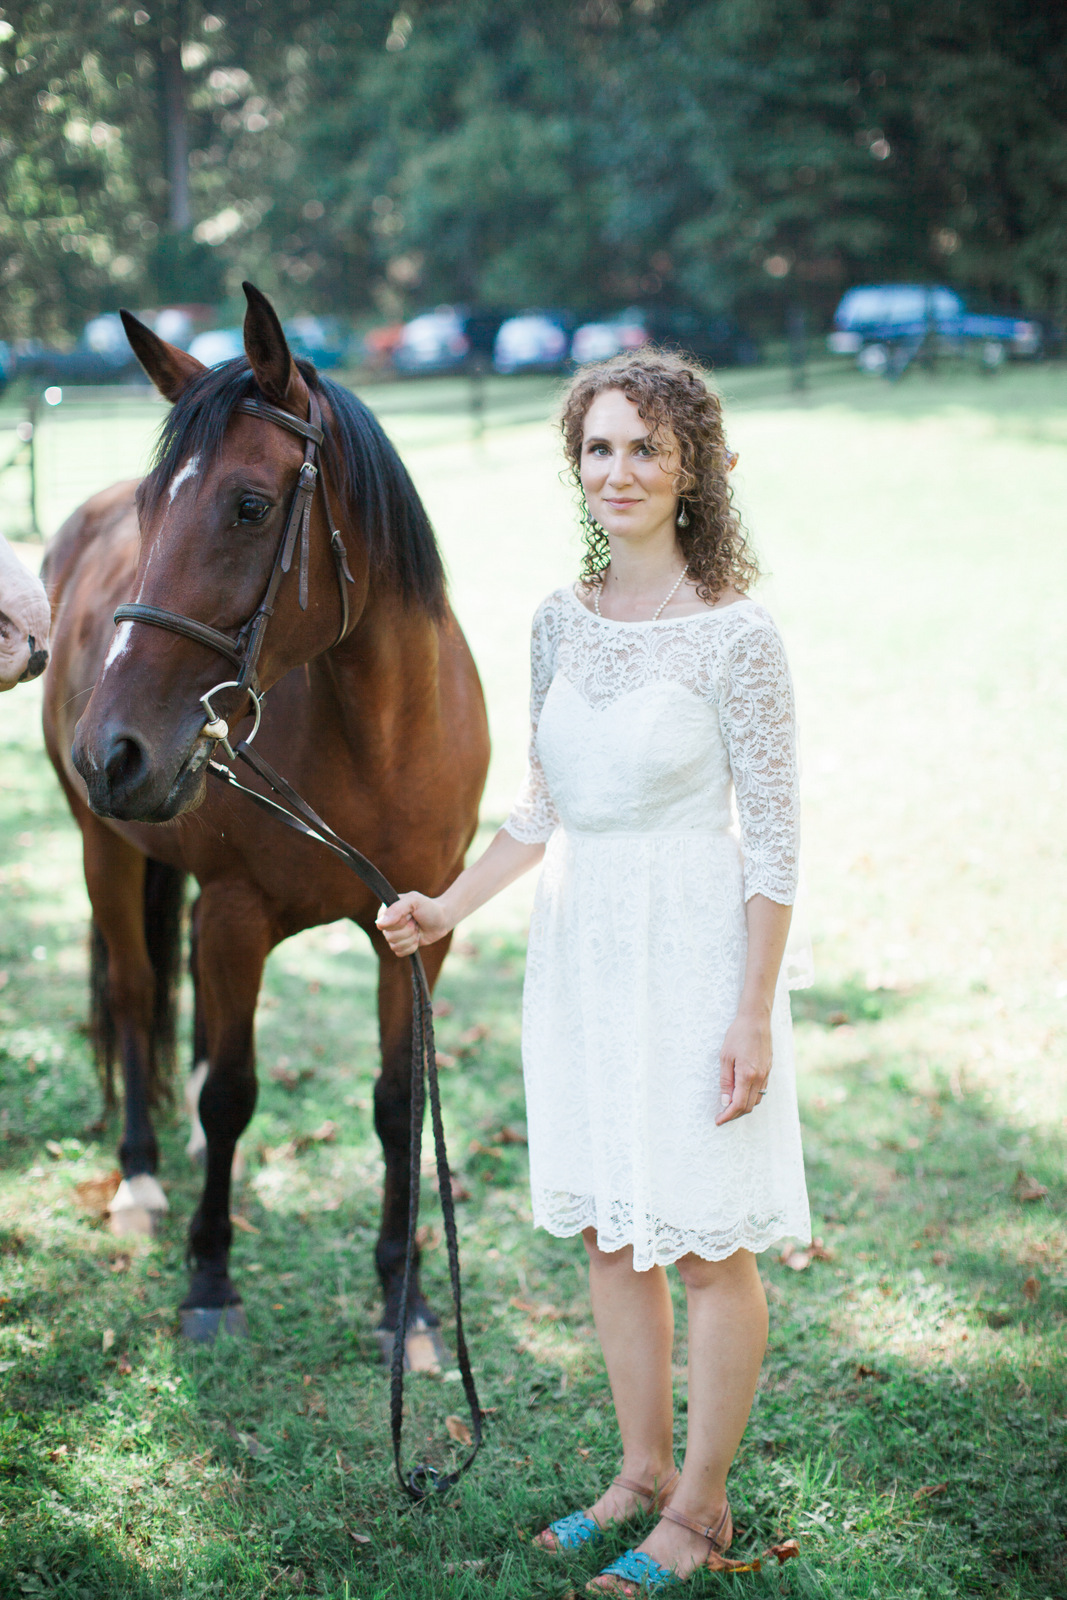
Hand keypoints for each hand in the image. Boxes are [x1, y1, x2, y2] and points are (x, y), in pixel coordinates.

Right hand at [375, 891, 452, 956]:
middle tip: (416, 922)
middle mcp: (387, 923)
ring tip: (417, 928)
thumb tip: (379, 924)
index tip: (410, 915)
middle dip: (408, 930)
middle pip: (389, 937)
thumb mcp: (414, 901)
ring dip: (411, 938)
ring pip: (394, 946)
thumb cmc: (428, 908)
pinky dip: (412, 947)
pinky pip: (400, 953)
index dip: (400, 922)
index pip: (383, 925)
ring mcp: (393, 935)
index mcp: (386, 910)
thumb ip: (396, 909)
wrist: (442, 920)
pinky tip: (417, 938)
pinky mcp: (401, 945)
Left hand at [716, 1008, 771, 1124]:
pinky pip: (761, 1091)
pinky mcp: (769, 1070)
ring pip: (756, 1100)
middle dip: (734, 1115)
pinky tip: (741, 1094)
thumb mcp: (725, 1057)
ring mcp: (766, 1075)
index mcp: (747, 1075)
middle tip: (722, 1116)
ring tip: (730, 1107)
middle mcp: (759, 1078)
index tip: (718, 1120)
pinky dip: (750, 1098)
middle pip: (748, 1106)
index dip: (727, 1115)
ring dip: (743, 1107)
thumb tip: (725, 1101)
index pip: (738, 1104)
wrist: (756, 1020)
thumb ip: (725, 1081)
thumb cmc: (738, 1035)